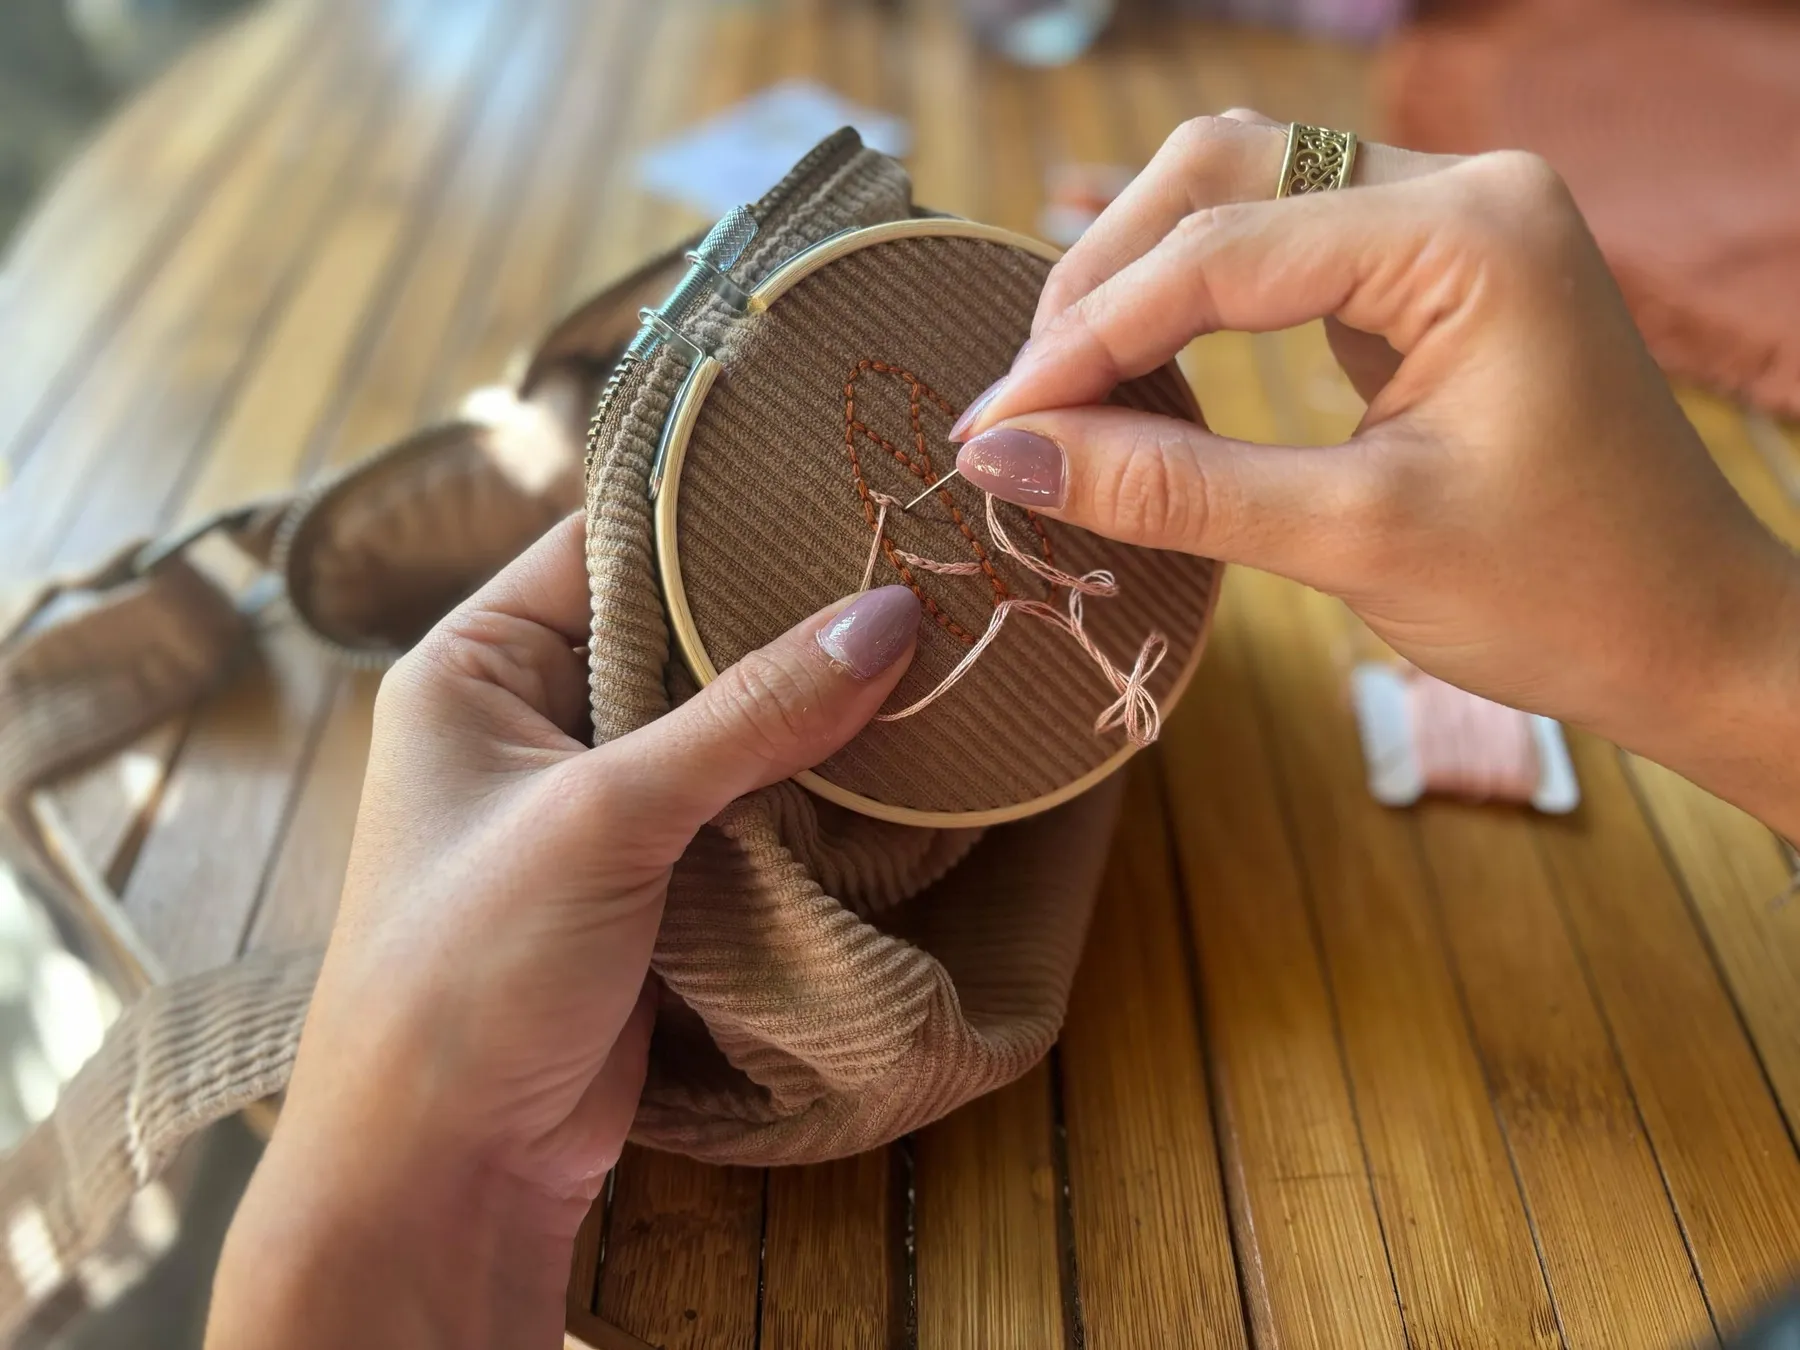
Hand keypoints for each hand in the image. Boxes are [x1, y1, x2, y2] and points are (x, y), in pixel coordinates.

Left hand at [207, 515, 920, 1349]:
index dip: (719, 512)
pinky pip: (738, 800)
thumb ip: (750, 714)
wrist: (444, 1175)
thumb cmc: (470, 971)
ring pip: (719, 720)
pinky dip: (803, 783)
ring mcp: (592, 800)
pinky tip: (891, 751)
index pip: (607, 543)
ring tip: (927, 643)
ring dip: (804, 705)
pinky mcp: (647, 876)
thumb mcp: (605, 818)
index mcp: (475, 665)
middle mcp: (529, 716)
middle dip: (782, 614)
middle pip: (676, 631)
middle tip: (911, 568)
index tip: (840, 483)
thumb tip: (893, 617)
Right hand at [950, 111, 1799, 835]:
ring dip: (1139, 276)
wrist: (1689, 634)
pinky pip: (1282, 242)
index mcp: (1467, 234)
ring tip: (1062, 384)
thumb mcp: (1352, 542)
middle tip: (1022, 403)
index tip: (991, 426)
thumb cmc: (1560, 595)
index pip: (1220, 253)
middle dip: (1104, 279)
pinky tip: (1128, 343)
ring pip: (1243, 193)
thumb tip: (1006, 460)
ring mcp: (1450, 220)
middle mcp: (1461, 190)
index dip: (1087, 337)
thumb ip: (1171, 488)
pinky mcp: (1432, 269)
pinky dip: (1194, 290)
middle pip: (1221, 176)